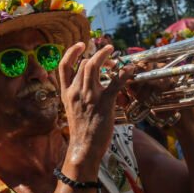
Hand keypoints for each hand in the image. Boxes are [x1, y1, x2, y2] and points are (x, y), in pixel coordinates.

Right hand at [58, 43, 135, 166]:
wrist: (84, 147)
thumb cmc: (81, 131)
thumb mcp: (72, 110)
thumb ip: (76, 96)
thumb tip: (86, 87)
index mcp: (67, 94)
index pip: (63, 66)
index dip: (71, 52)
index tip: (80, 45)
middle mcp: (76, 91)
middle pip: (84, 63)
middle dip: (97, 55)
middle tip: (108, 54)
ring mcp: (90, 96)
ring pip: (94, 65)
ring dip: (106, 55)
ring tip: (113, 52)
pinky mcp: (104, 102)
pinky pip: (115, 81)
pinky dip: (124, 72)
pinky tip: (130, 69)